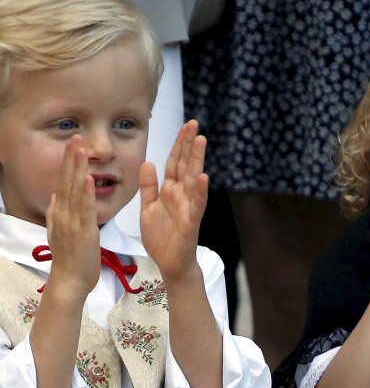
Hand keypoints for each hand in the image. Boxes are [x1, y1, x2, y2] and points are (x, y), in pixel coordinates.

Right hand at [45, 135, 100, 296]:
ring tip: (81, 150)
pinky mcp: (83, 232)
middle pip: (67, 181)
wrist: (70, 281)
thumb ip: (57, 214)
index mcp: (60, 213)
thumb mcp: (59, 232)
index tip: (73, 145)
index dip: (68, 163)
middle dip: (71, 159)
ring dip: (78, 169)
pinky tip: (88, 178)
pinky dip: (87, 193)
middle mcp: (63, 214)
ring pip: (75, 191)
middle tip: (76, 137)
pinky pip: (85, 210)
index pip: (63, 182)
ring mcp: (72, 222)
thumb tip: (55, 197)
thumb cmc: (70, 258)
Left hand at [139, 120, 208, 281]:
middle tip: (194, 124)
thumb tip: (148, 162)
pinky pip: (197, 204)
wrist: (169, 263)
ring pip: (193, 179)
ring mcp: (188, 206)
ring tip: (201, 141)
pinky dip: (200, 191)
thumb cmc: (162, 237)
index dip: (178, 144)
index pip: (174, 162)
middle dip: (189, 144)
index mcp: (170, 191)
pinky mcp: (191, 221)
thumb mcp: (148, 208)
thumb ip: (148, 186)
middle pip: (185, 165)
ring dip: (197, 160)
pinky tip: (203, 177)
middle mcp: (181, 195)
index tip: (184, 126)